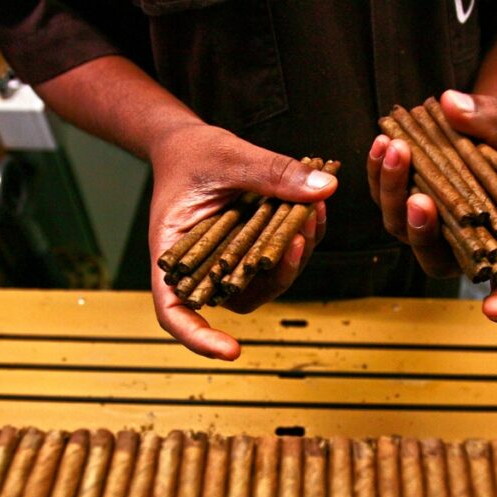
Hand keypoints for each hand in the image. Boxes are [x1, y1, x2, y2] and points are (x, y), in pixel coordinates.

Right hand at [148, 123, 336, 360]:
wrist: (188, 144)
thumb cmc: (193, 153)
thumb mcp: (226, 156)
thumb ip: (271, 172)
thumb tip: (323, 190)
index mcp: (173, 254)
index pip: (176, 312)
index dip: (199, 338)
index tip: (231, 351)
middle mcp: (201, 268)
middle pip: (238, 296)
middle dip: (278, 273)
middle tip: (299, 236)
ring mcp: (228, 263)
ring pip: (267, 279)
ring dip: (296, 254)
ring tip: (312, 212)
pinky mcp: (251, 250)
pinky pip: (278, 257)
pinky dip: (298, 237)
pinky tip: (313, 208)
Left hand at [367, 90, 496, 322]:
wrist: (484, 128)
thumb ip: (487, 119)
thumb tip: (452, 104)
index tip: (496, 310)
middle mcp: (457, 246)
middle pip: (433, 254)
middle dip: (423, 229)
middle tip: (420, 198)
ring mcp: (424, 227)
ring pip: (400, 225)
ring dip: (393, 191)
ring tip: (396, 149)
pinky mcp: (399, 202)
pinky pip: (384, 196)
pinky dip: (379, 172)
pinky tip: (382, 142)